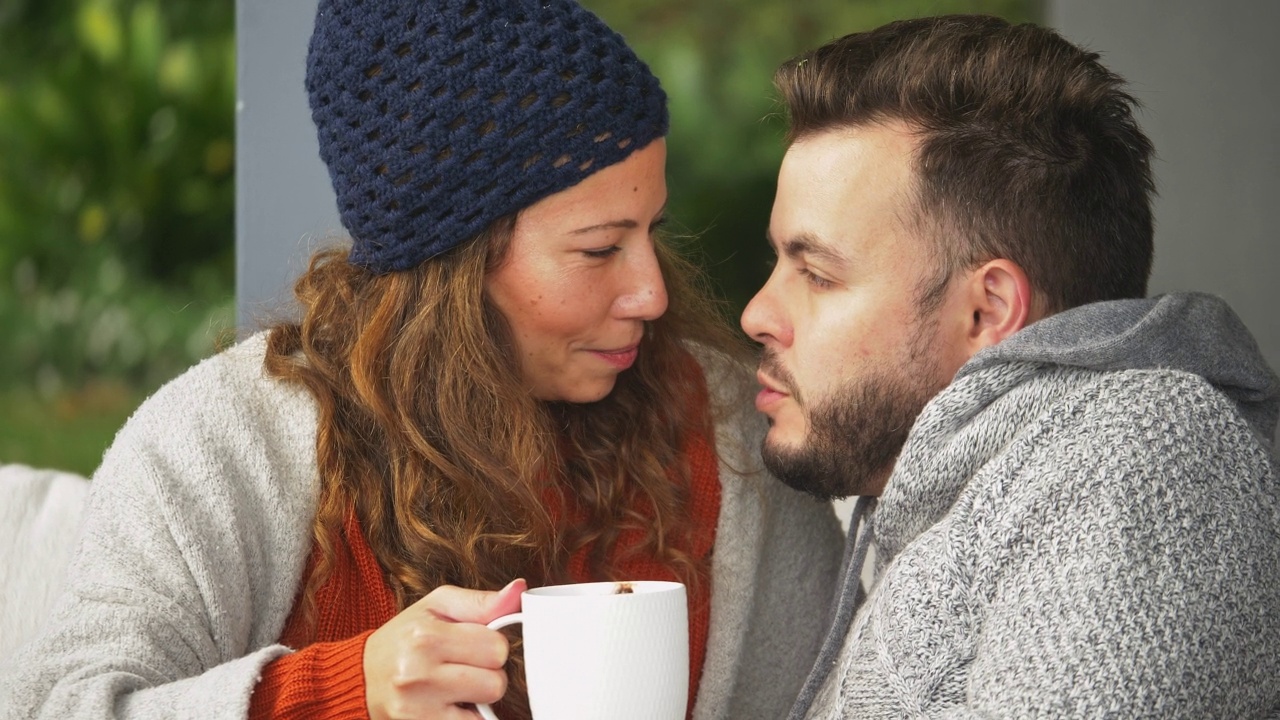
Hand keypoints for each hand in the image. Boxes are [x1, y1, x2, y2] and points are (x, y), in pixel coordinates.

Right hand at [364, 578, 525, 719]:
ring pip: (486, 709)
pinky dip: (468, 718)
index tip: (472, 646)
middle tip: (463, 669)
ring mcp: (417, 709)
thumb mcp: (436, 607)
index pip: (497, 647)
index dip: (491, 646)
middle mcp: (418, 674)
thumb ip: (480, 601)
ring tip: (456, 688)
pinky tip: (450, 707)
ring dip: (479, 700)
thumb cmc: (404, 638)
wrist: (360, 677)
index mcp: (426, 637)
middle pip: (496, 682)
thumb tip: (520, 590)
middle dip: (487, 674)